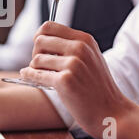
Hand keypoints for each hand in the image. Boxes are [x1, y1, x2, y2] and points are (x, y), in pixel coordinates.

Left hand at [20, 22, 132, 138]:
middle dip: (35, 52)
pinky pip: (36, 74)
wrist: (111, 112)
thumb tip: (40, 39)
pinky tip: (27, 76)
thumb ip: (70, 46)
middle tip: (39, 64)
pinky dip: (29, 76)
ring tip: (42, 75)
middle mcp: (79, 48)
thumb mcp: (91, 57)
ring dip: (34, 68)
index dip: (39, 36)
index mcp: (85, 39)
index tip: (38, 47)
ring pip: (36, 59)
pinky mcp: (65, 81)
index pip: (49, 26)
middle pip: (39, 40)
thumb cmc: (97, 87)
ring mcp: (73, 64)